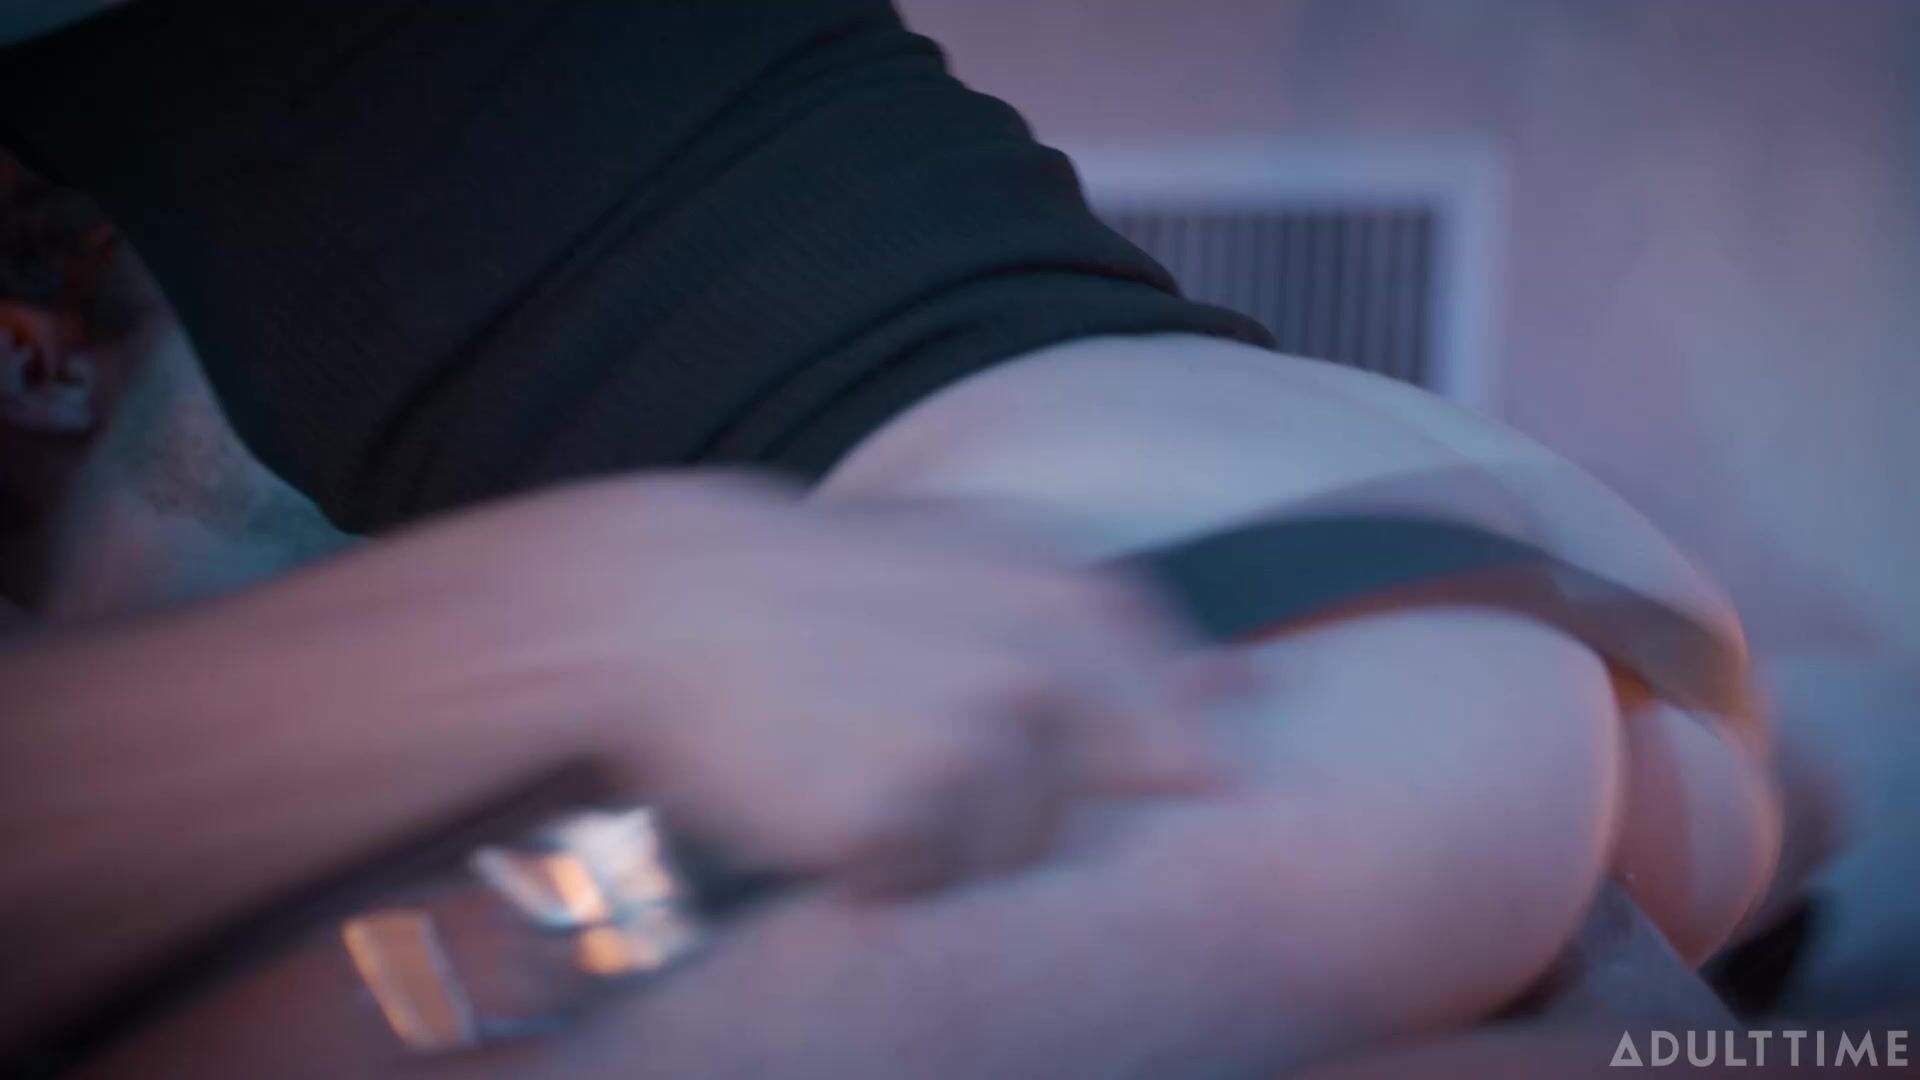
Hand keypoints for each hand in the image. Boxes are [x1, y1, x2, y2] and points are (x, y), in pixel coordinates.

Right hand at [407, 472, 1242, 894]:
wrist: (665, 608)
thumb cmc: (827, 588)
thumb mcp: (975, 557)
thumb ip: (1110, 620)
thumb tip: (1245, 688)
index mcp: (1069, 599)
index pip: (1179, 729)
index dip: (1149, 770)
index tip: (1113, 787)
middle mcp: (1039, 669)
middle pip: (1084, 816)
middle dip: (1013, 804)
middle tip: (912, 741)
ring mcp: (968, 743)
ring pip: (1006, 861)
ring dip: (942, 839)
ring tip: (862, 758)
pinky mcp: (893, 817)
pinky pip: (918, 884)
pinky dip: (870, 864)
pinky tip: (820, 791)